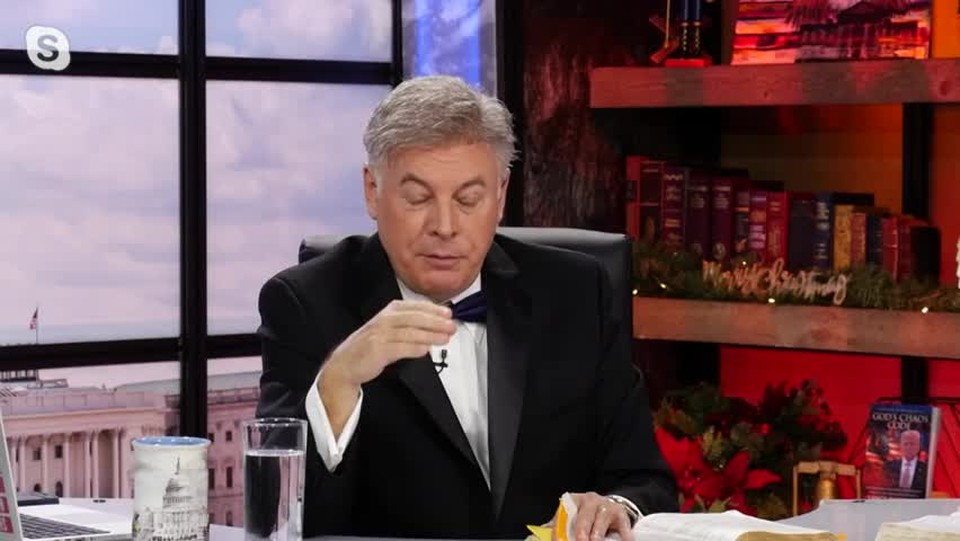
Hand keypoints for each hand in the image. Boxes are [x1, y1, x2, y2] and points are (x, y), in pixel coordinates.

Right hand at [325, 299, 455, 385]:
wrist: (345, 364)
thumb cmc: (370, 347)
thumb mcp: (389, 329)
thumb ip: (410, 326)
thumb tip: (436, 326)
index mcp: (389, 311)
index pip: (415, 306)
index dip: (433, 309)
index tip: (448, 313)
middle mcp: (384, 320)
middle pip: (415, 318)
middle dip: (436, 321)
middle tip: (451, 326)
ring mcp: (380, 335)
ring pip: (409, 332)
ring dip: (430, 335)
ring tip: (445, 338)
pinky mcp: (377, 350)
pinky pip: (399, 348)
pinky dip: (413, 348)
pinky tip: (426, 350)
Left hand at [551, 492, 633, 540]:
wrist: (609, 506)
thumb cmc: (586, 515)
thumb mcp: (572, 515)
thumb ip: (559, 524)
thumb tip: (540, 533)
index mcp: (574, 500)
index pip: (566, 514)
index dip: (562, 528)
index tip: (560, 540)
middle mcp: (590, 500)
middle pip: (585, 515)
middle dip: (582, 529)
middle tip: (580, 540)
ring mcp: (607, 506)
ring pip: (602, 519)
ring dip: (598, 533)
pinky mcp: (621, 514)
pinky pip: (623, 527)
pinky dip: (623, 536)